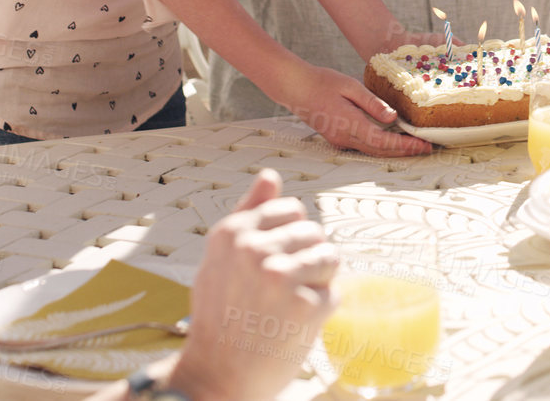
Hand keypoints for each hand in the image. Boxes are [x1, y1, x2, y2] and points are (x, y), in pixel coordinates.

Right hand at [169, 170, 337, 400]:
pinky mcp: (304, 305)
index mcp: (232, 232)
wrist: (216, 376)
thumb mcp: (220, 258)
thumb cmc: (221, 316)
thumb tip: (271, 174)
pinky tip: (293, 326)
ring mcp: (280, 276)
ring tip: (288, 306)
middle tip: (279, 294)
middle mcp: (254, 248)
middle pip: (314, 233)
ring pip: (330, 258)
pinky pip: (333, 294)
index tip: (273, 265)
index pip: (291, 210)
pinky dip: (320, 312)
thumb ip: (249, 214)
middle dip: (308, 260)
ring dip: (318, 283)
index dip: (291, 239)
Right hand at [270, 63, 432, 156]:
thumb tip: (393, 116)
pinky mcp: (337, 138)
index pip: (384, 141)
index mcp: (350, 124)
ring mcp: (340, 140)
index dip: (406, 146)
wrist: (295, 88)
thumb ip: (372, 103)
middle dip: (405, 152)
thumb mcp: (350, 86)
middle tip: (426, 148)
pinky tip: (392, 139)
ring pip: (372, 151)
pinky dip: (381, 145)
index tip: (424, 144)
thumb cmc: (322, 82)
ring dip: (394, 151)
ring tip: (414, 146)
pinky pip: (364, 146)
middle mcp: (345, 137)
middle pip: (381, 151)